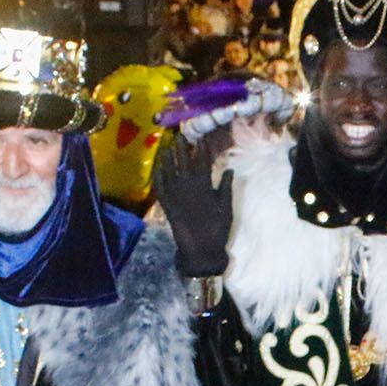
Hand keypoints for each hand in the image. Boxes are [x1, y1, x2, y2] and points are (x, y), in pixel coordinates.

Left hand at [152, 136, 234, 277]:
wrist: (200, 250)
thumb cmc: (217, 229)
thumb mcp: (226, 208)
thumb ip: (225, 187)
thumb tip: (229, 169)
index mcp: (204, 186)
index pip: (203, 162)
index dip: (202, 149)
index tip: (200, 138)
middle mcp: (188, 187)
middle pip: (184, 162)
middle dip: (182, 148)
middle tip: (178, 135)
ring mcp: (176, 195)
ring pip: (170, 171)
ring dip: (168, 158)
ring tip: (166, 146)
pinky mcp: (166, 204)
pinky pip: (160, 187)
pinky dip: (158, 176)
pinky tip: (157, 168)